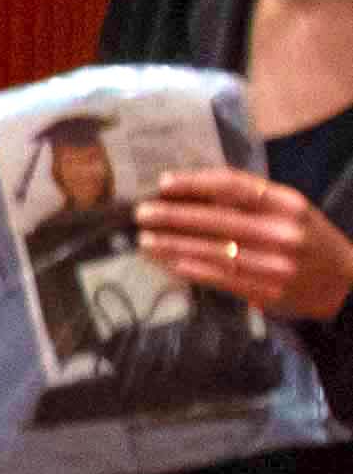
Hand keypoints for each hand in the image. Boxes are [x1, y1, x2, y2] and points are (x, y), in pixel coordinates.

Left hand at [136, 167, 352, 324]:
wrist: (345, 283)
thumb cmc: (308, 239)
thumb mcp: (290, 210)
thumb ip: (251, 200)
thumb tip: (191, 192)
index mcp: (288, 204)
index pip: (234, 186)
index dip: (195, 182)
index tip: (164, 183)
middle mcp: (283, 232)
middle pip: (217, 220)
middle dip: (173, 216)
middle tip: (141, 213)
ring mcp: (276, 264)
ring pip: (213, 251)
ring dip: (173, 245)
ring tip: (144, 240)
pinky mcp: (268, 291)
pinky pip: (220, 278)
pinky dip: (190, 269)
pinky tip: (168, 262)